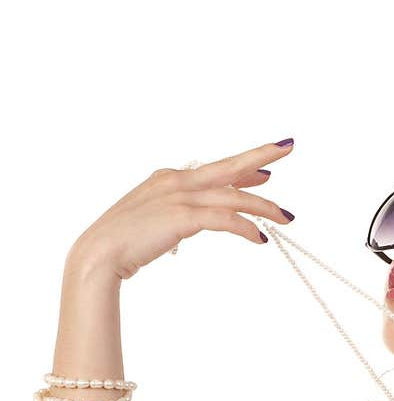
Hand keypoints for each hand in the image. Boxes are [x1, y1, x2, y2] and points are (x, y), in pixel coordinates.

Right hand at [66, 138, 296, 280]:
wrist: (100, 253)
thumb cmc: (123, 242)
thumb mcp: (152, 220)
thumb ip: (174, 214)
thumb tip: (192, 220)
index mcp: (169, 179)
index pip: (214, 170)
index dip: (242, 168)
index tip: (265, 170)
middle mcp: (177, 181)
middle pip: (228, 167)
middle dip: (260, 157)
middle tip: (287, 147)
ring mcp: (180, 197)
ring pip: (233, 196)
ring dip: (263, 207)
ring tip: (285, 218)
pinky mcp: (183, 217)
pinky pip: (225, 219)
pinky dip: (245, 227)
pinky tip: (260, 238)